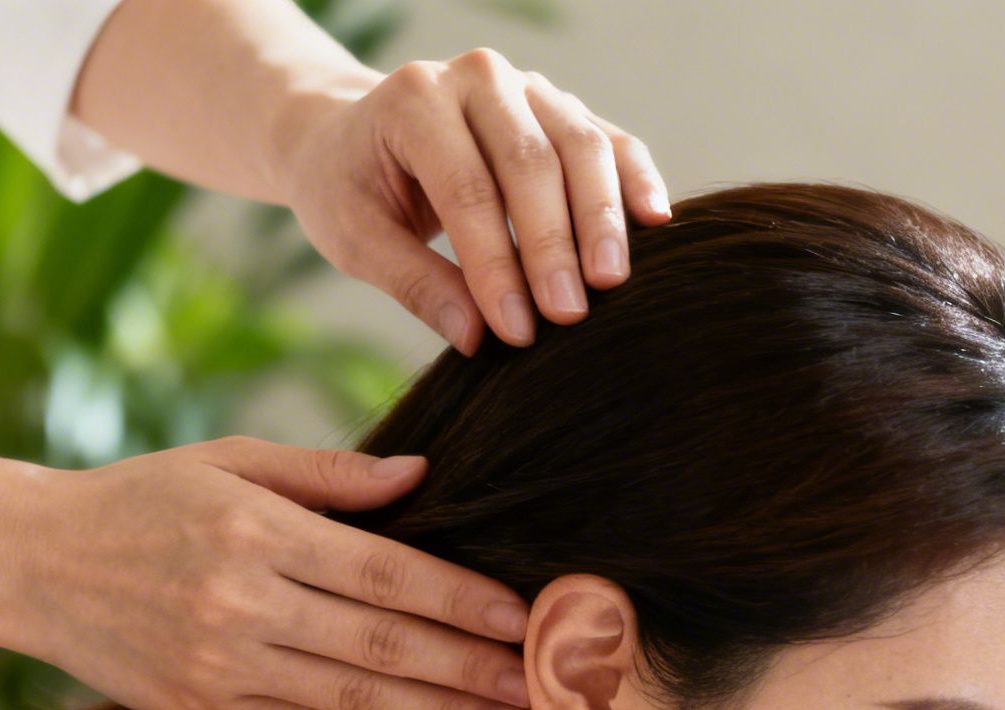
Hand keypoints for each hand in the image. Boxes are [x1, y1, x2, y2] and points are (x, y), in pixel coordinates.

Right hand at [8, 436, 532, 709]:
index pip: (386, 573)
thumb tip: (423, 477)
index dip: (462, 599)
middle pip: (383, 642)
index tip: (525, 615)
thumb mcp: (230, 461)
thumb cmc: (146, 498)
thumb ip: (328, 474)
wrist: (31, 564)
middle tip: (542, 682)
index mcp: (257, 533)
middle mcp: (242, 603)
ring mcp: (222, 666)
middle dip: (471, 666)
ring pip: (354, 696)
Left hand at [269, 49, 671, 353]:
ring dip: (602, 217)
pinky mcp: (560, 108)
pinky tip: (656, 222)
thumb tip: (477, 337)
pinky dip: (634, 180)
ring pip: (581, 144)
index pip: (467, 188)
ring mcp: (526, 86)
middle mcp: (476, 78)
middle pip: (531, 161)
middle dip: (552, 244)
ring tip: (612, 281)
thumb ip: (415, 284)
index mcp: (413, 100)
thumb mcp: (355, 239)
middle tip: (569, 314)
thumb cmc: (349, 188)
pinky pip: (609, 140)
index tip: (517, 331)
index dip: (495, 263)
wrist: (350, 135)